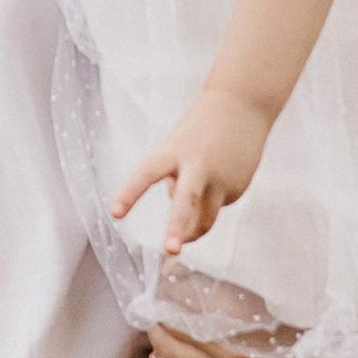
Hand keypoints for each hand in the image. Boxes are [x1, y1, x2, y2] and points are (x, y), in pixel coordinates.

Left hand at [109, 90, 271, 253]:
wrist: (243, 105)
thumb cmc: (201, 129)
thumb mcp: (179, 148)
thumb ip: (178, 183)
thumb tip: (190, 223)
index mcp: (174, 151)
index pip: (146, 174)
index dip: (130, 194)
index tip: (114, 214)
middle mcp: (198, 166)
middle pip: (186, 202)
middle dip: (177, 229)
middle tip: (170, 251)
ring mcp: (221, 179)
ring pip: (204, 220)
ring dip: (190, 234)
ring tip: (174, 246)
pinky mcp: (238, 188)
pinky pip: (216, 206)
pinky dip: (211, 201)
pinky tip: (219, 178)